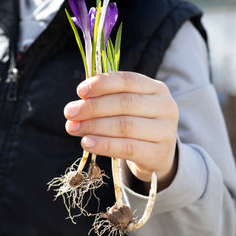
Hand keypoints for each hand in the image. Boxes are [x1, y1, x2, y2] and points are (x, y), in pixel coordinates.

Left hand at [64, 71, 178, 185]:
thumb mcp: (129, 107)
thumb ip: (108, 99)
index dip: (102, 84)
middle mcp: (165, 107)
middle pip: (125, 103)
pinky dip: (104, 145)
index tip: (80, 91)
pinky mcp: (158, 153)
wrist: (158, 155)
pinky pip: (127, 148)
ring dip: (94, 126)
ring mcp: (165, 131)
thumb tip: (78, 102)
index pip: (128, 80)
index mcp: (156, 89)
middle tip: (70, 112)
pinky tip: (87, 143)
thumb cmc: (137, 125)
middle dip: (93, 107)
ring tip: (73, 128)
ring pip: (125, 126)